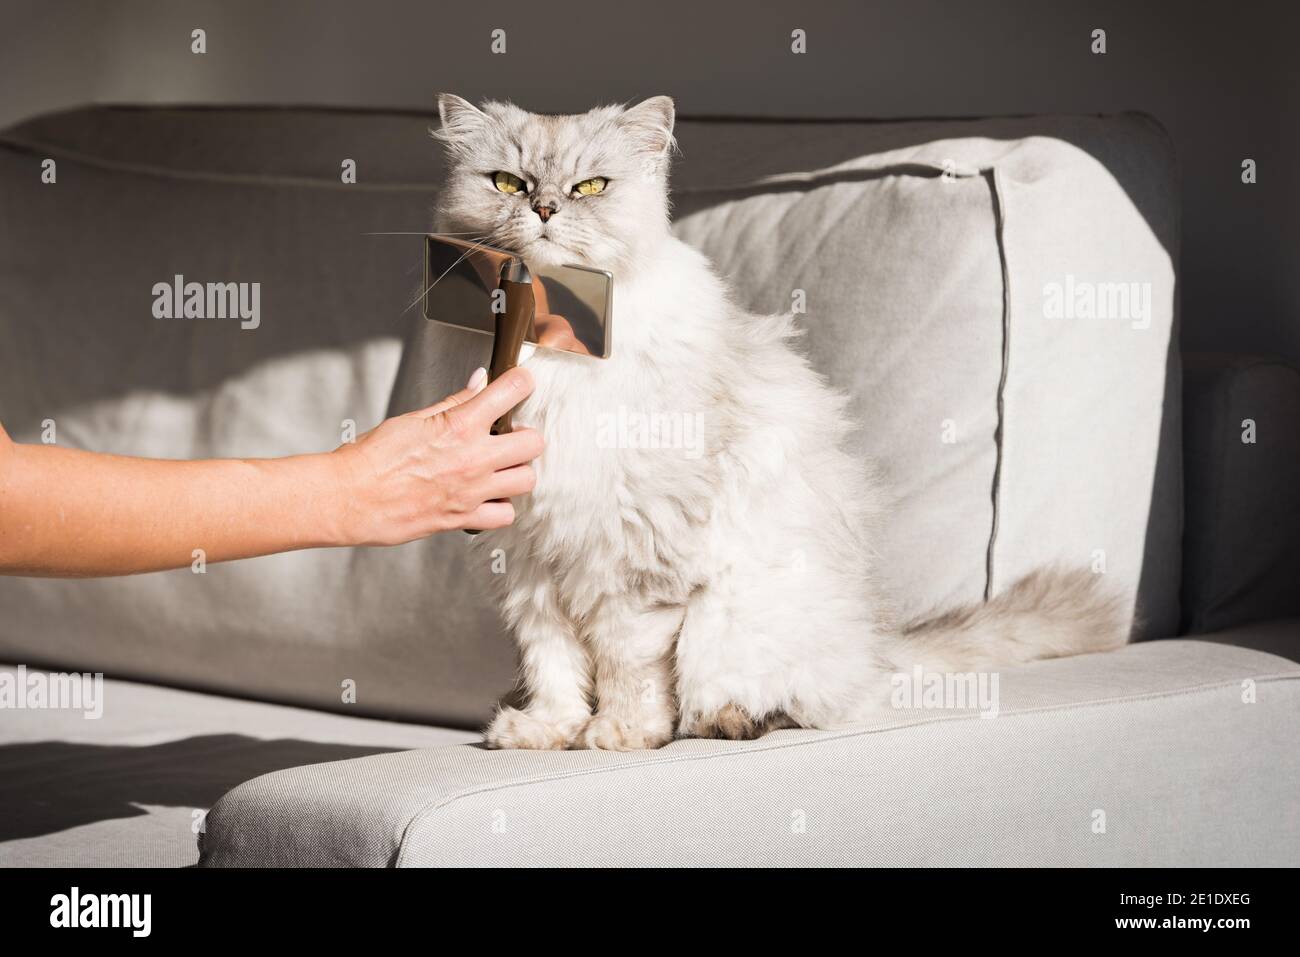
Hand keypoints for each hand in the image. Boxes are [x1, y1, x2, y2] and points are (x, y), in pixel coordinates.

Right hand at [331, 366, 541, 542]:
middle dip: (525, 436)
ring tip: (500, 468)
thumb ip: (455, 402)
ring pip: (527, 480)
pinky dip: (501, 507)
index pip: (512, 391)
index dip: (522, 383)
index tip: (522, 383)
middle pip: (533, 442)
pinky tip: (488, 497)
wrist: (349, 497)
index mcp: (460, 426)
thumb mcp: (414, 418)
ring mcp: (471, 491)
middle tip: (510, 436)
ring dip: (517, 472)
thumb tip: (479, 382)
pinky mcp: (463, 518)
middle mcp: (473, 458)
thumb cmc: (371, 459)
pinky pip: (505, 516)